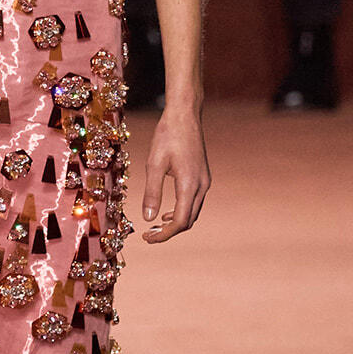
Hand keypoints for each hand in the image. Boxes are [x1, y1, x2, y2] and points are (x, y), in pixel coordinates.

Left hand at [141, 101, 210, 242]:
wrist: (185, 115)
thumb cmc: (167, 136)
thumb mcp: (153, 164)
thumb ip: (151, 193)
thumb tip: (148, 219)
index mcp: (189, 185)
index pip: (180, 222)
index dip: (164, 234)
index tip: (148, 238)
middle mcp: (201, 185)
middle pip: (188, 220)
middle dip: (169, 232)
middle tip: (149, 235)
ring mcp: (205, 181)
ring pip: (193, 212)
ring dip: (176, 223)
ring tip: (155, 226)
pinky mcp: (203, 176)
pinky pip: (194, 201)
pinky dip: (182, 211)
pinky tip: (167, 211)